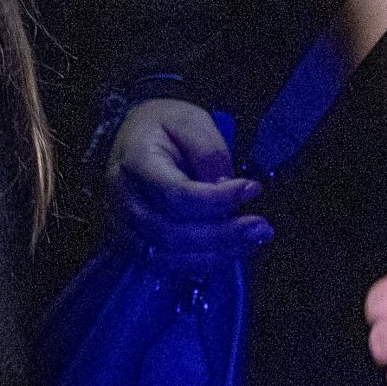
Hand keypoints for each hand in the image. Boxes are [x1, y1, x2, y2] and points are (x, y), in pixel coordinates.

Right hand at [105, 98, 270, 271]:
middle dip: (222, 234)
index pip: (175, 194)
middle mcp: (124, 200)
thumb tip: (226, 187)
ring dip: (217, 254)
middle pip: (172, 233)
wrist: (133, 137)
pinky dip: (204, 262)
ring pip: (170, 257)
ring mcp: (125, 227)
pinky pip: (169, 265)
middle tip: (262, 227)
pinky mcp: (135, 244)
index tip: (252, 188)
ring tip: (254, 239)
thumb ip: (208, 151)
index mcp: (135, 162)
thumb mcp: (190, 120)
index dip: (217, 200)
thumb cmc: (164, 126)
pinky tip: (233, 250)